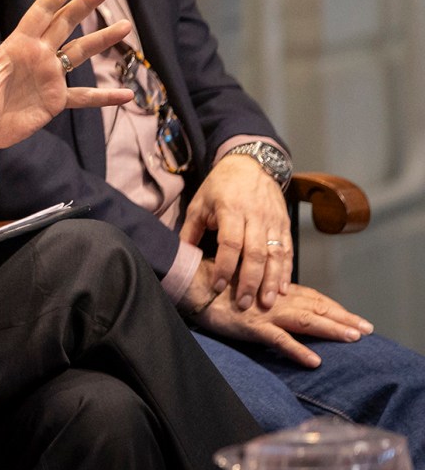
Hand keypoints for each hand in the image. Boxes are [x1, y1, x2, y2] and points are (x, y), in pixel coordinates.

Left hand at [0, 0, 133, 153]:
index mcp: (17, 46)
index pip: (41, 14)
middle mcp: (38, 56)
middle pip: (65, 24)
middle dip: (85, 5)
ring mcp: (49, 77)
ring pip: (80, 53)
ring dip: (102, 40)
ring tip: (126, 26)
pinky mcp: (55, 101)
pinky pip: (84, 97)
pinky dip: (105, 97)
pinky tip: (126, 95)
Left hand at [180, 152, 292, 308]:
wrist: (250, 165)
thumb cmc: (220, 186)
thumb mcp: (200, 202)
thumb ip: (191, 229)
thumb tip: (181, 254)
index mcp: (231, 209)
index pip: (231, 243)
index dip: (226, 266)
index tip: (219, 286)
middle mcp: (255, 216)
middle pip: (256, 253)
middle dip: (250, 282)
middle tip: (245, 304)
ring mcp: (273, 221)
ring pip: (275, 255)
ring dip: (271, 281)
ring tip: (266, 303)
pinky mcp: (285, 225)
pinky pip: (287, 251)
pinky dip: (286, 271)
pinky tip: (282, 289)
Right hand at [184, 260, 373, 367]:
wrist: (193, 283)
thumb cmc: (217, 283)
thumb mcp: (247, 285)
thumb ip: (266, 292)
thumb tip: (280, 298)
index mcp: (276, 290)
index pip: (313, 298)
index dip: (335, 308)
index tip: (353, 317)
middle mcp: (277, 300)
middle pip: (318, 309)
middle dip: (344, 319)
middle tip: (367, 329)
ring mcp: (267, 314)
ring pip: (307, 322)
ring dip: (331, 330)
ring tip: (353, 339)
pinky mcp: (253, 327)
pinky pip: (280, 341)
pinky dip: (298, 350)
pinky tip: (313, 361)